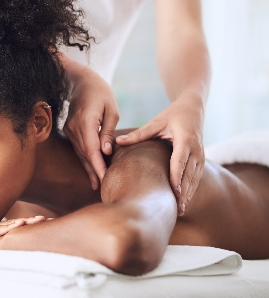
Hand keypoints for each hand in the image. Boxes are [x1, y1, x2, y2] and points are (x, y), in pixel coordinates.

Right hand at [63, 65, 119, 189]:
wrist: (79, 81)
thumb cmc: (100, 93)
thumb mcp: (111, 110)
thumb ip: (107, 131)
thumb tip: (105, 152)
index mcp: (85, 122)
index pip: (91, 150)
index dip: (97, 166)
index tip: (105, 179)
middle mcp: (73, 128)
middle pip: (84, 155)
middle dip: (94, 172)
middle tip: (103, 189)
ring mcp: (69, 129)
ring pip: (80, 153)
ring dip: (89, 168)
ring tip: (98, 184)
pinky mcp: (69, 130)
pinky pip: (78, 147)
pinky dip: (85, 159)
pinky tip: (91, 170)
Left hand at [115, 92, 204, 215]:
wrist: (194, 107)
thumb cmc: (173, 114)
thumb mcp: (156, 122)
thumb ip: (138, 134)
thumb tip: (117, 141)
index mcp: (185, 140)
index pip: (180, 162)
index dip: (177, 178)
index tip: (173, 192)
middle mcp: (196, 149)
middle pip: (189, 174)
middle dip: (183, 192)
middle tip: (175, 210)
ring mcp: (201, 155)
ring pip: (194, 178)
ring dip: (188, 194)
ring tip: (179, 210)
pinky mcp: (201, 159)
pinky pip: (196, 177)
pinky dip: (190, 189)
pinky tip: (184, 201)